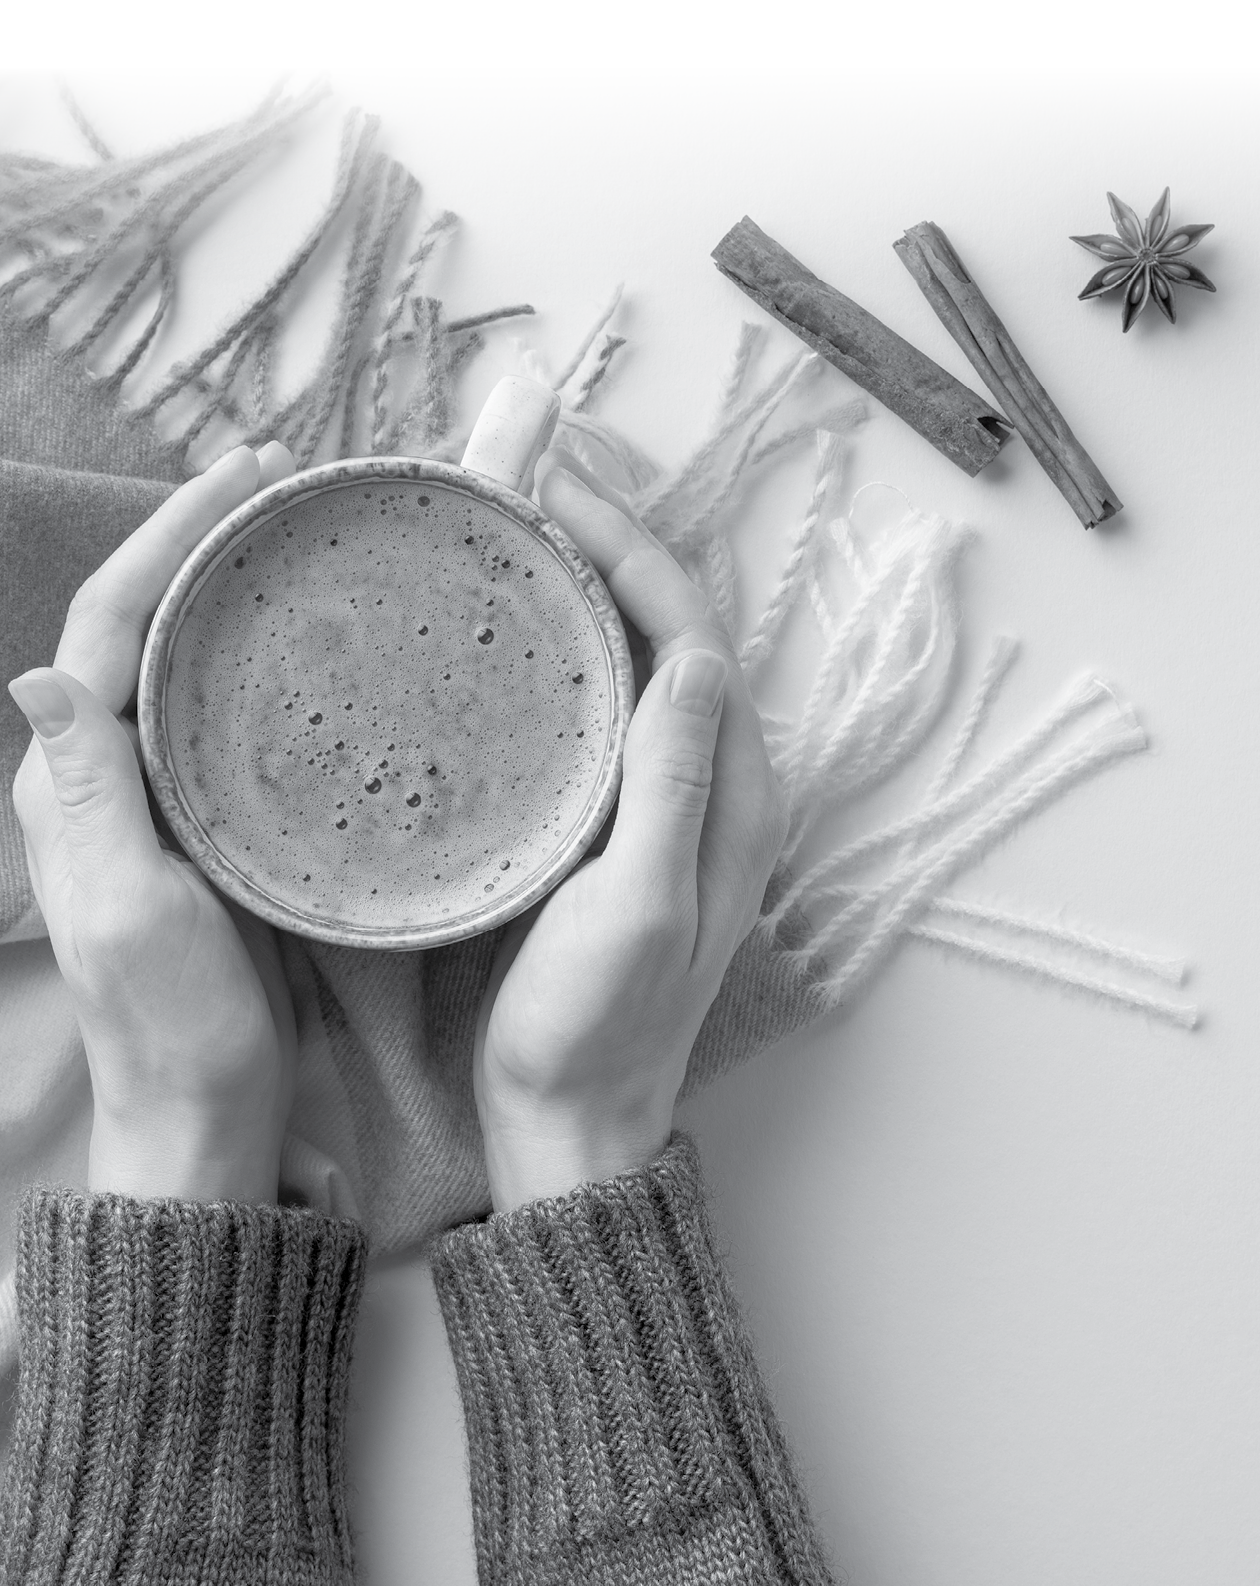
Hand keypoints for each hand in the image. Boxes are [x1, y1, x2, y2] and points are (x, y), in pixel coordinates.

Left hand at [9, 443, 300, 1205]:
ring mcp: (165, 801)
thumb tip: (34, 675)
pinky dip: (266, 663)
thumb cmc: (175, 1026)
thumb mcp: (130, 908)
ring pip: (189, 665)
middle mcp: (110, 777)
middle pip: (143, 626)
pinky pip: (233, 720)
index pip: (106, 627)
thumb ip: (88, 795)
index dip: (165, 541)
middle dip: (198, 543)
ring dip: (231, 591)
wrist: (209, 1114)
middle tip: (277, 486)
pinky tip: (317, 646)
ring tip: (298, 539)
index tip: (238, 480)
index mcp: (73, 782)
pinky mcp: (217, 829)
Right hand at [472, 448, 788, 1211]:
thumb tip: (701, 655)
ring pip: (636, 672)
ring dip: (589, 601)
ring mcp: (663, 808)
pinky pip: (602, 717)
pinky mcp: (614, 829)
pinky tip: (512, 645)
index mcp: (734, 797)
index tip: (566, 497)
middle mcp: (711, 789)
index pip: (698, 640)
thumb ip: (675, 782)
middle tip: (533, 499)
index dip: (639, 557)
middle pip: (673, 641)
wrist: (570, 1120)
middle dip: (613, 558)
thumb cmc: (598, 1026)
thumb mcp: (641, 903)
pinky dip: (565, 662)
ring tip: (517, 545)